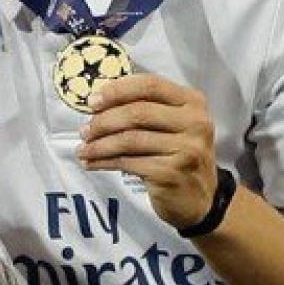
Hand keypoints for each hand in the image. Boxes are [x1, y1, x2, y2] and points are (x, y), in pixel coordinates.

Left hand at [75, 74, 218, 230]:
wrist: (200, 199)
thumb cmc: (179, 156)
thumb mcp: (172, 125)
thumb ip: (145, 108)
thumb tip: (98, 102)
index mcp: (193, 102)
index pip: (150, 85)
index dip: (118, 90)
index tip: (93, 101)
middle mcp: (195, 123)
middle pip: (137, 113)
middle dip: (103, 121)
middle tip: (84, 130)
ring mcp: (186, 149)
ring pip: (129, 139)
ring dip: (99, 144)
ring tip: (83, 149)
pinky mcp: (171, 173)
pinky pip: (128, 162)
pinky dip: (105, 162)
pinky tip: (92, 163)